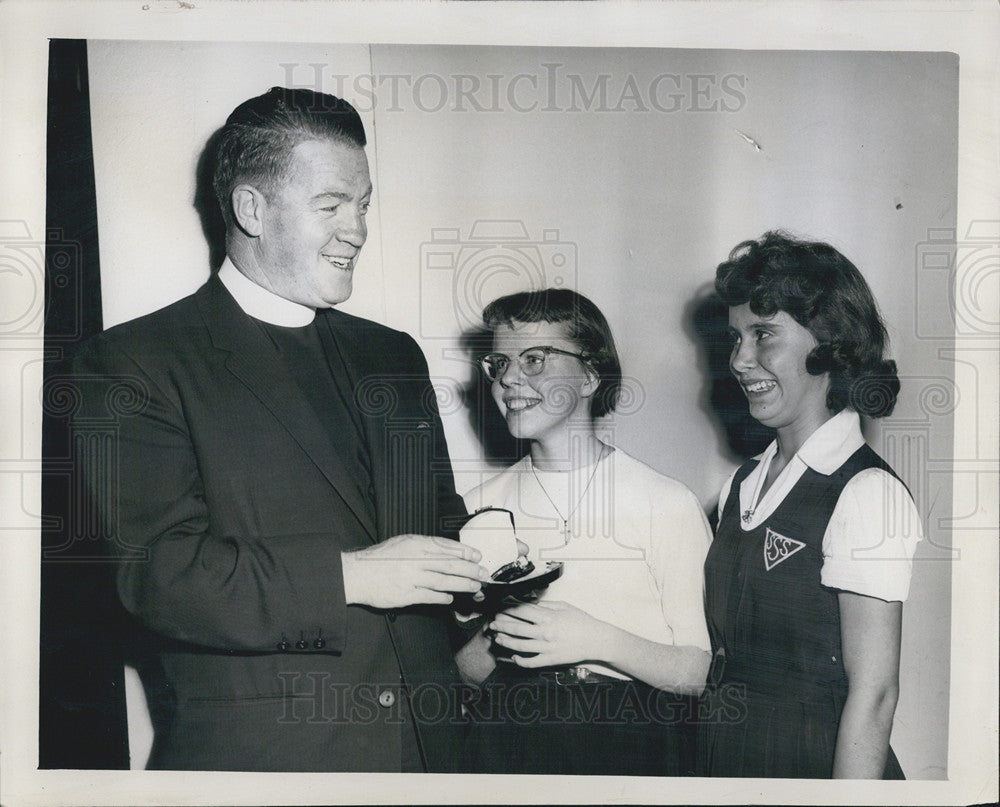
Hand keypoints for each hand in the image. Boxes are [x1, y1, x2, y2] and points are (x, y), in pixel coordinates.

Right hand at [342, 534, 487, 608]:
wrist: (359, 574)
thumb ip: (426, 546)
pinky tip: (451, 598)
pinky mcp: (407, 595)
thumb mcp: (404, 542)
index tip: (477, 556)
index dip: (465, 552)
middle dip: (471, 570)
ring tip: (475, 587)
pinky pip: (431, 596)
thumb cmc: (381, 558)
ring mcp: (412, 578)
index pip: (447, 547)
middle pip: (450, 565)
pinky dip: (443, 597)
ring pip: (444, 581)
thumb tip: (450, 551)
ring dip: (463, 585)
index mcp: (416, 544)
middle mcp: (416, 560)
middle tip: (484, 574)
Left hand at [489, 600, 609, 667]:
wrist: (596, 640)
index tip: (501, 606)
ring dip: (506, 641)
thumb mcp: (564, 606)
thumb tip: (530, 602)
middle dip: (502, 624)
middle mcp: (545, 632)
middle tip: (492, 622)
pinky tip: (514, 657)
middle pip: (517, 628)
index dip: (509, 607)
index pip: (523, 611)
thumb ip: (546, 605)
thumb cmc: (582, 622)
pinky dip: (520, 661)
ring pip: (520, 645)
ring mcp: (546, 647)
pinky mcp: (550, 660)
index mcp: (548, 617)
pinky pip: (531, 662)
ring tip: (497, 637)